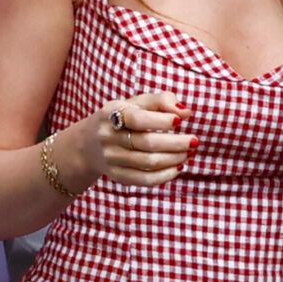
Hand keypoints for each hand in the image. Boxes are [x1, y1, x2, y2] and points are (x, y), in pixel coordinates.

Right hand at [70, 92, 192, 189]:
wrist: (88, 144)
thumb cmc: (122, 118)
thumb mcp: (135, 103)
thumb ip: (161, 101)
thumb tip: (185, 112)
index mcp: (111, 113)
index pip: (137, 119)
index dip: (161, 121)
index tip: (180, 120)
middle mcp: (108, 137)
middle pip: (146, 143)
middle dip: (176, 143)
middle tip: (194, 141)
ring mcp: (111, 158)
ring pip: (148, 163)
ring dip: (174, 158)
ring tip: (189, 152)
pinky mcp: (117, 176)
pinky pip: (144, 180)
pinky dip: (165, 175)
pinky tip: (178, 167)